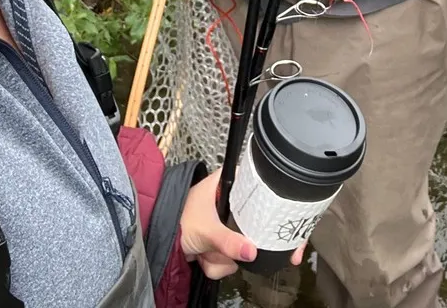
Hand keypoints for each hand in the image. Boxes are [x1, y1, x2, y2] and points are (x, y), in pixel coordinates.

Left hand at [180, 170, 305, 279]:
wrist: (155, 241)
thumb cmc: (177, 220)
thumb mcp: (205, 228)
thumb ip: (228, 241)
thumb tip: (252, 253)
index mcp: (229, 183)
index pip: (261, 187)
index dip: (277, 203)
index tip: (291, 220)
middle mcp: (231, 202)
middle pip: (257, 223)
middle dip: (244, 243)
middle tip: (251, 251)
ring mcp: (226, 225)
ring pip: (242, 246)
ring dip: (223, 257)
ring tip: (205, 250)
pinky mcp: (220, 244)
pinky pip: (230, 259)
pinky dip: (215, 264)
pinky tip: (201, 258)